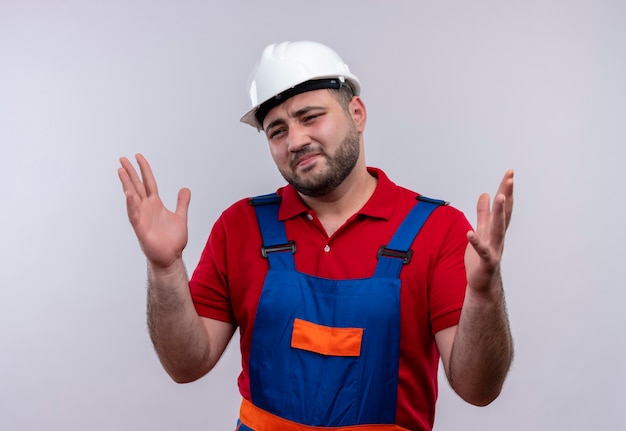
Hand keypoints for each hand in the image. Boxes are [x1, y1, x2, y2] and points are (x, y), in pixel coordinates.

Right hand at [118, 154, 190, 268]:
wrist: (171, 257)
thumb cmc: (173, 240)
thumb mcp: (181, 216)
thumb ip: (182, 202)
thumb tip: (185, 189)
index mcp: (155, 204)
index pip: (149, 182)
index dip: (144, 169)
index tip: (138, 156)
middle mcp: (146, 208)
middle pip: (137, 186)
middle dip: (130, 172)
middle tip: (122, 158)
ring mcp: (142, 217)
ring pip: (132, 197)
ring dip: (126, 184)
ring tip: (120, 171)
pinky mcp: (140, 228)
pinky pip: (134, 214)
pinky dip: (131, 204)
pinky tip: (128, 194)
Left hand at [465, 170, 513, 294]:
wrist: (482, 283)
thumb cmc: (482, 257)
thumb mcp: (481, 231)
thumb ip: (483, 214)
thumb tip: (485, 194)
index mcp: (496, 229)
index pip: (503, 206)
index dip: (506, 190)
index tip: (510, 173)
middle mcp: (498, 236)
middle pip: (504, 213)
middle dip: (507, 195)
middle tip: (510, 178)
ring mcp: (494, 248)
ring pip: (498, 228)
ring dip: (498, 213)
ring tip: (498, 197)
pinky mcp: (486, 261)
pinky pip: (481, 250)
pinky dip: (476, 242)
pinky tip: (470, 233)